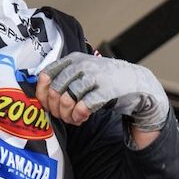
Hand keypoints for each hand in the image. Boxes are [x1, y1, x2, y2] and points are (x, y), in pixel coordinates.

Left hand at [35, 52, 168, 131]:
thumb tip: (42, 96)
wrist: (137, 82)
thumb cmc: (104, 80)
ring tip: (73, 118)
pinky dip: (79, 116)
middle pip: (56, 90)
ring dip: (67, 115)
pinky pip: (84, 106)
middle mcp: (82, 65)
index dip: (42, 93)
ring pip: (68, 99)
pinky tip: (82, 118)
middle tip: (61, 115)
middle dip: (55, 108)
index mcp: (72, 59)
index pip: (46, 74)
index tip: (47, 104)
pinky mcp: (106, 90)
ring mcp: (95, 76)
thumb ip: (63, 79)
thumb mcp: (82, 72)